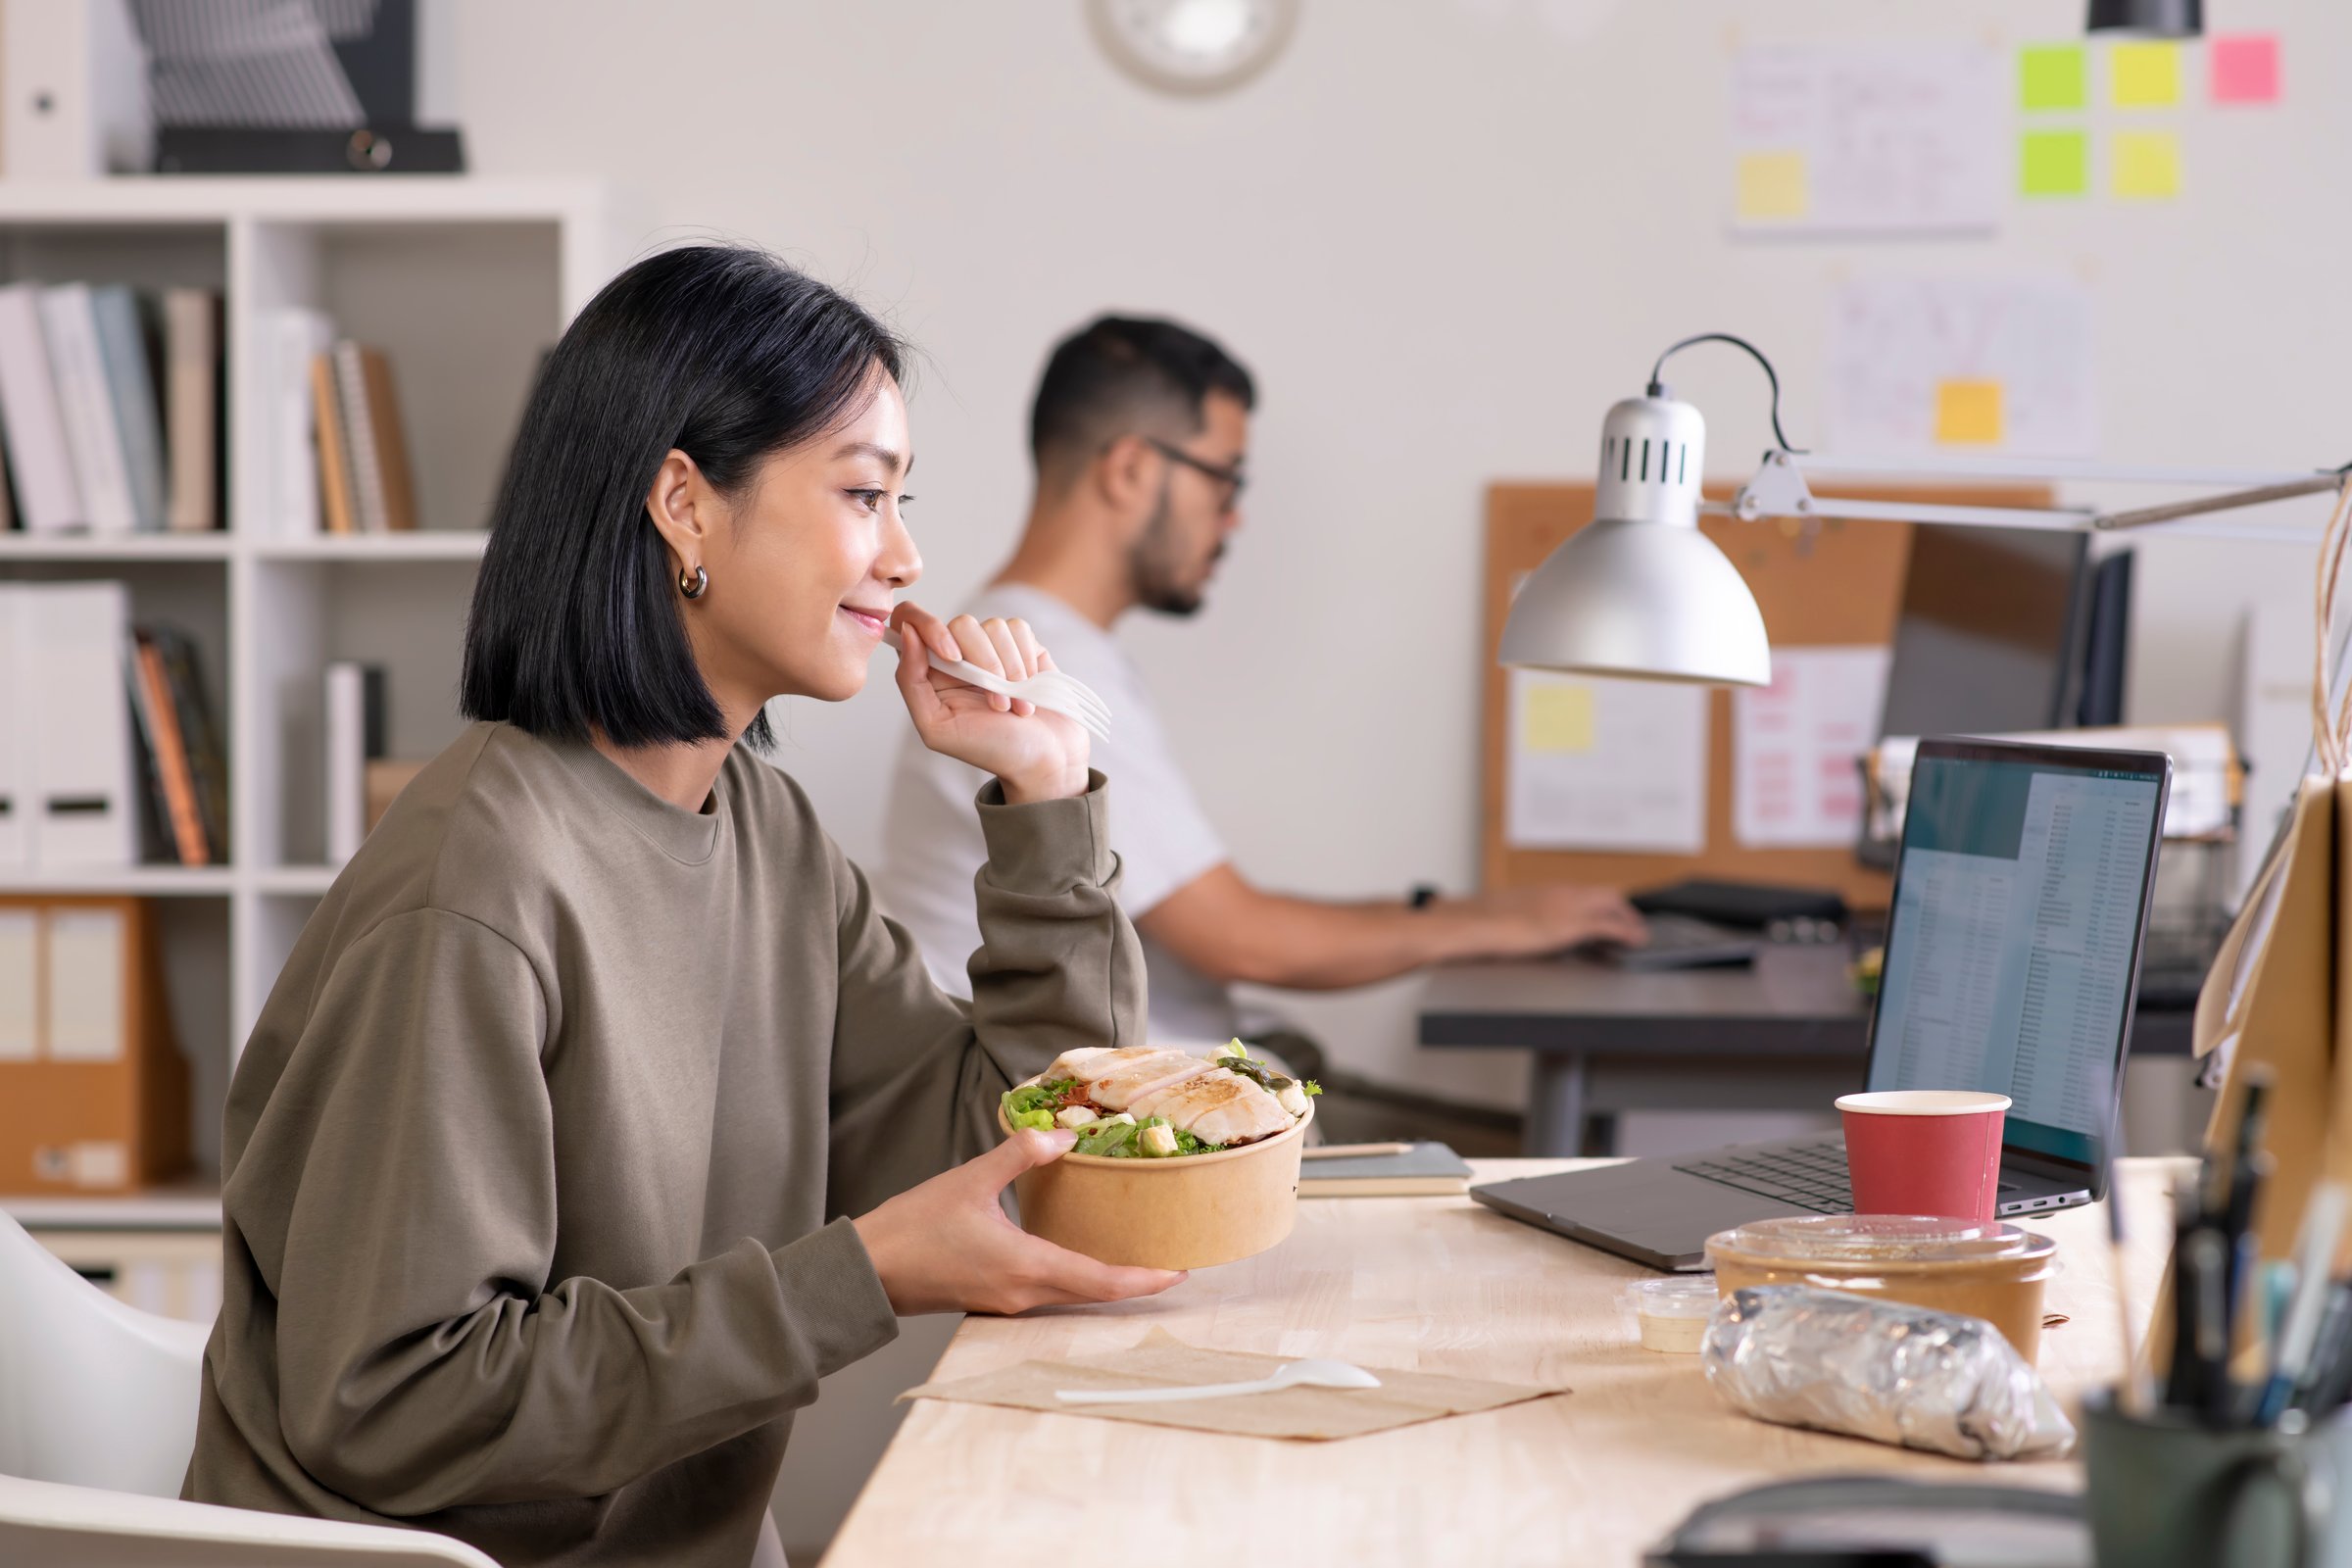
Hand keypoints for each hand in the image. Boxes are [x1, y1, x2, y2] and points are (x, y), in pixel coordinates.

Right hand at [851, 1129, 1184, 1314]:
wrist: (867, 1272)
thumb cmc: (913, 1227)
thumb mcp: (969, 1180)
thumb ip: (1019, 1155)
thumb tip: (1062, 1135)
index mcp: (1026, 1267)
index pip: (1101, 1281)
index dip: (1145, 1279)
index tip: (1180, 1272)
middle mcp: (1023, 1295)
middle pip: (1094, 1295)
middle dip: (1135, 1283)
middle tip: (1170, 1264)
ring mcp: (1007, 1303)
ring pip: (1071, 1297)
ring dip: (1105, 1283)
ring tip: (1136, 1261)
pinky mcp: (991, 1301)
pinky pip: (1047, 1295)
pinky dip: (1074, 1281)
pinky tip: (1079, 1259)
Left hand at [889, 603, 1088, 803]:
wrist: (1045, 759)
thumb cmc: (992, 750)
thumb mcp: (938, 728)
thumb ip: (911, 681)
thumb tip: (909, 632)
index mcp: (930, 671)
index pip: (911, 620)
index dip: (929, 627)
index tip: (954, 658)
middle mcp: (958, 653)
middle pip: (961, 624)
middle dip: (985, 666)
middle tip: (997, 705)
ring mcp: (992, 647)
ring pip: (994, 626)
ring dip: (1011, 671)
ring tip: (1017, 705)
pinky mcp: (1022, 644)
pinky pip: (1019, 628)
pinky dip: (1027, 661)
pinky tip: (1030, 688)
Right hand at [1459, 884, 1646, 957]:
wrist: (1478, 922)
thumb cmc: (1486, 921)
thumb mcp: (1511, 913)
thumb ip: (1526, 916)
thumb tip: (1526, 927)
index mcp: (1549, 891)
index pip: (1587, 892)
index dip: (1605, 904)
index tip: (1612, 914)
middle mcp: (1563, 893)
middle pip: (1606, 893)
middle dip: (1624, 909)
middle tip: (1632, 924)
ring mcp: (1568, 907)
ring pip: (1612, 904)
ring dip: (1629, 919)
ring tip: (1638, 934)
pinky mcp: (1570, 925)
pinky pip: (1607, 926)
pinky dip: (1626, 931)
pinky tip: (1634, 940)